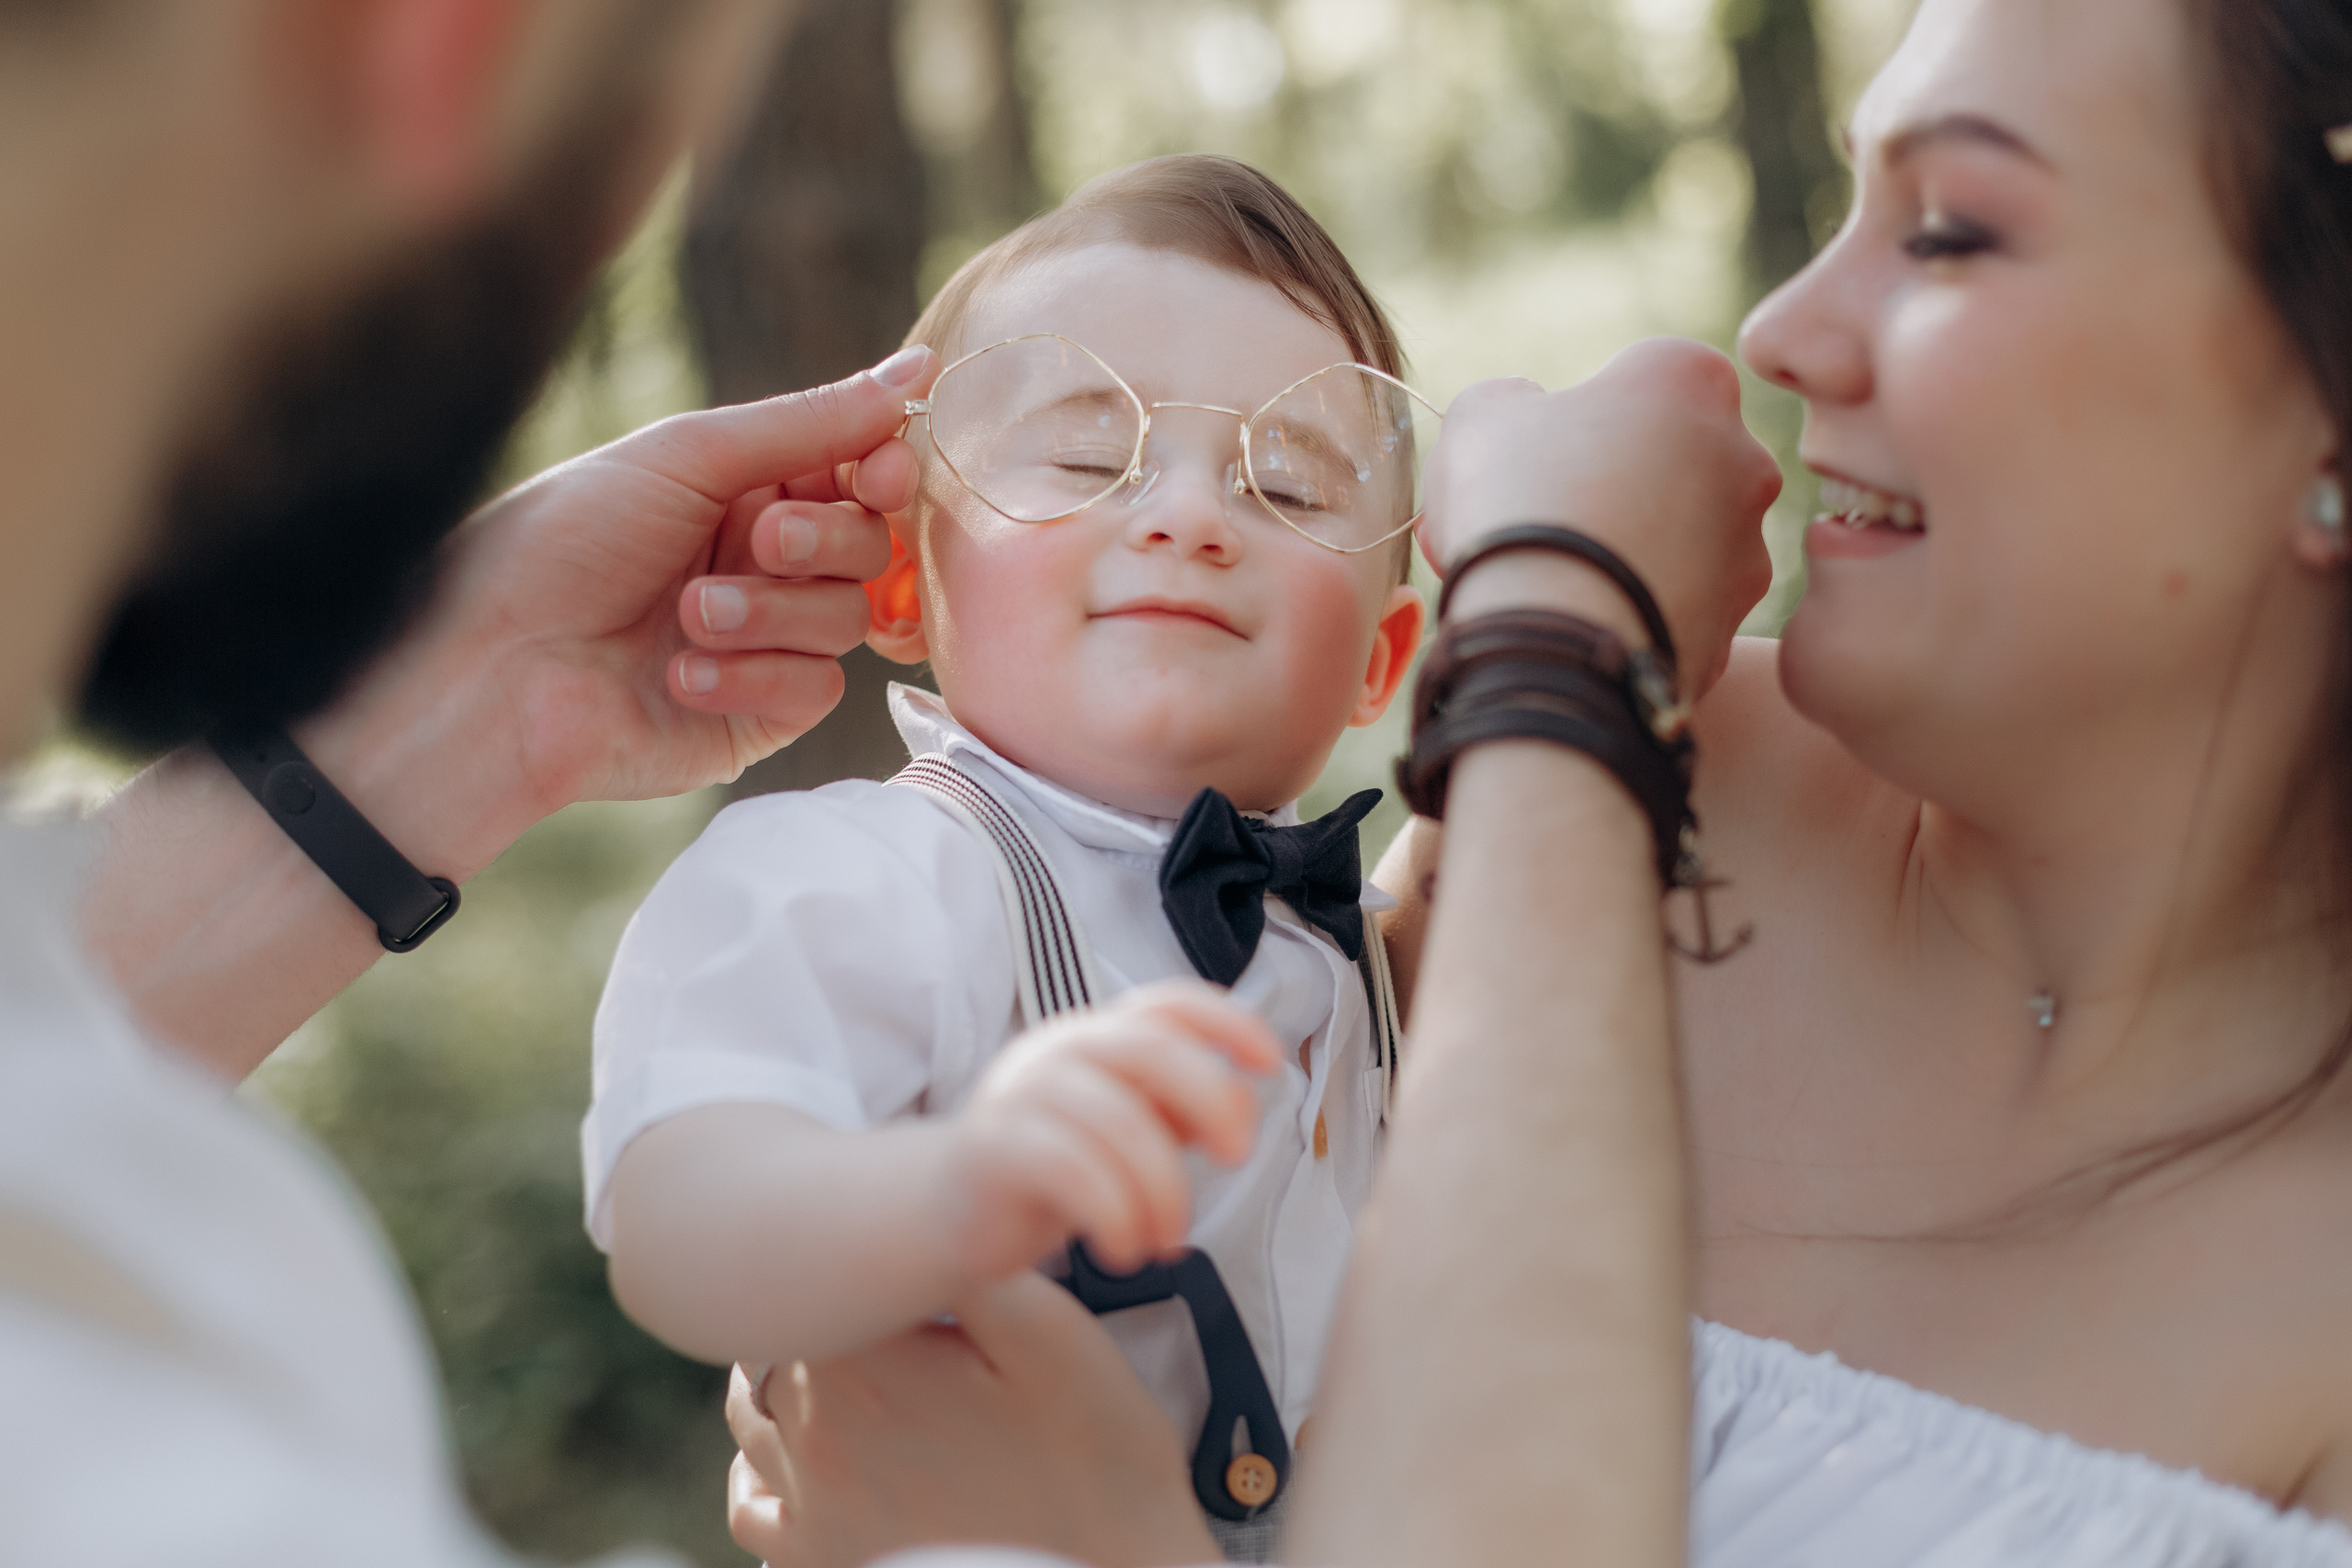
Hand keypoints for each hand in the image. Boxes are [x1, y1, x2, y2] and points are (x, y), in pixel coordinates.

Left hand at [298, 347, 940, 877]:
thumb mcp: (690, 456)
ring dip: (771, 614)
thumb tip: (923, 365)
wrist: (494, 668)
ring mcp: (763, 642)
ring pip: (847, 620)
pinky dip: (752, 677)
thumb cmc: (567, 542)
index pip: (857, 474)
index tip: (879, 473)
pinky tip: (678, 675)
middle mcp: (761, 564)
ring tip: (687, 616)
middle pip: (868, 546)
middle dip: (822, 542)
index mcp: (745, 490)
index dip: (882, 474)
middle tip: (761, 541)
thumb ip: (815, 421)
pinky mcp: (757, 717)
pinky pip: (815, 689)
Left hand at [727, 1273, 1217, 1567]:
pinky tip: (805, 1455)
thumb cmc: (1095, 1454)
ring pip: (749, 1413)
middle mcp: (814, 1430)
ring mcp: (810, 1501)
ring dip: (779, 1379)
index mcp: (864, 1359)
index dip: (850, 1252)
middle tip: (877, 1297)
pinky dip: (761, 1472)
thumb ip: (976, 1260)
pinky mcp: (820, 1558)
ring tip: (842, 1363)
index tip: (887, 1247)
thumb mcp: (1053, 1332)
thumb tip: (935, 1207)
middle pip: (774, 1336)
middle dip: (819, 1310)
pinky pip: (751, 1508)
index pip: (815, 1274)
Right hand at [945, 981, 1280, 1279]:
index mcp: (1098, 1037)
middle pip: (1151, 1048)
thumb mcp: (1128, 1137)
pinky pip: (1073, 1170)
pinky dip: (1116, 1215)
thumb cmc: (1053, 1172)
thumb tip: (1244, 1103)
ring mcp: (1021, 1093)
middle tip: (1238, 1158)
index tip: (1272, 1063)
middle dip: (1211, 1099)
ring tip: (1169, 1241)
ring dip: (1163, 1189)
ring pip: (1119, 1121)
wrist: (951, 1215)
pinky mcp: (994, 1146)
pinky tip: (1126, 1251)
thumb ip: (1181, 1114)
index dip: (1226, 1022)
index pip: (1167, 1003)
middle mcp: (1059, 1050)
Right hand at [1420, 338, 1780, 696]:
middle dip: (1623, 485)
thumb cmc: (1517, 506)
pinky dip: (1643, 614)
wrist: (1551, 642)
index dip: (1587, 414)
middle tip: (1551, 522)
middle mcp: (1744, 456)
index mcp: (1690, 380)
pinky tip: (1588, 625)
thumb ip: (1510, 397)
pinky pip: (1681, 608)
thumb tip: (1523, 408)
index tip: (1545, 453)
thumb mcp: (1481, 418)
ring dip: (1637, 551)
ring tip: (1564, 584)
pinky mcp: (1735, 623)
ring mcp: (1749, 547)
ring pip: (1683, 538)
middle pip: (1674, 459)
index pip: (1642, 377)